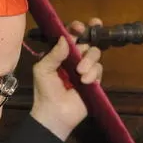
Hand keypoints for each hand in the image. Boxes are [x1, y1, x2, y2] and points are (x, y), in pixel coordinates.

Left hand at [29, 19, 103, 141]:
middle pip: (86, 41)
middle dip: (86, 43)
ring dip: (89, 60)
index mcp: (60, 53)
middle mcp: (74, 58)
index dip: (76, 28)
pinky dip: (93, 73)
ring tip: (80, 72)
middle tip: (81, 50)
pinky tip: (85, 81)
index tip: (79, 28)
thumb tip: (65, 38)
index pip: (70, 35)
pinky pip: (99, 68)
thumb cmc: (45, 91)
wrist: (55, 114)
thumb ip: (54, 53)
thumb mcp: (43, 70)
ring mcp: (85, 68)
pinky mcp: (94, 80)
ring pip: (95, 53)